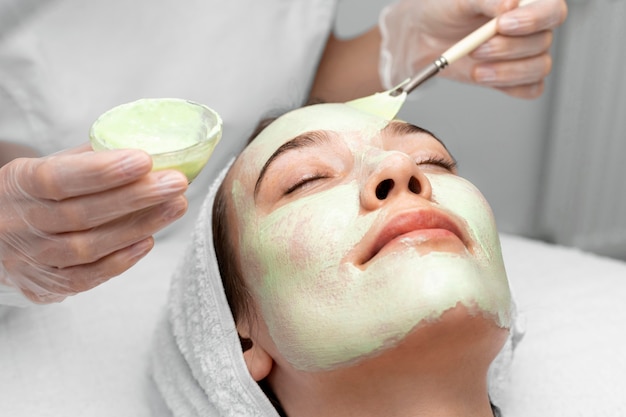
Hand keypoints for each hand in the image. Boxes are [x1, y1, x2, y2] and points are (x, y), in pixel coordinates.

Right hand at [0, 144, 188, 303]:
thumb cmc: (33, 197)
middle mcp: (20, 225)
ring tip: (175, 206)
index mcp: (18, 185)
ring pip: (88, 247)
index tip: (145, 160)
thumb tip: (143, 146)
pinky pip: (86, 277)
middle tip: (176, 183)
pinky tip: (148, 241)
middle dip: (136, 197)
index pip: (58, 179)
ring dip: (139, 226)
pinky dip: (120, 261)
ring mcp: (31, 259)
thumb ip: (87, 160)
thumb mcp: (45, 169)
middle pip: (81, 214)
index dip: (103, 172)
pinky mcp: (45, 286)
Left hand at [379, 0, 567, 97]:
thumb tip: (511, 4)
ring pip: (539, 67)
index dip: (533, 20)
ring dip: (507, 71)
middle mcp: (532, 27)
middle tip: (477, 48)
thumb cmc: (444, 11)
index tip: (502, 25)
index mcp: (526, 2)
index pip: (553, 10)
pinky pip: (531, 89)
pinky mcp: (515, 77)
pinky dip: (509, 86)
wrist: (424, 36)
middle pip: (543, 42)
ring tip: (476, 68)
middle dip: (508, 49)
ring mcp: (526, 54)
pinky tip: (485, 76)